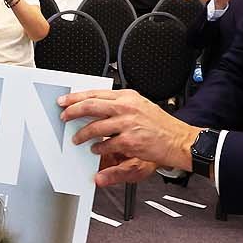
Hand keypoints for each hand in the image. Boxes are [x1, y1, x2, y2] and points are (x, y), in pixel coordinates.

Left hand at [59, 88, 199, 185]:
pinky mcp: (129, 140)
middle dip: (72, 111)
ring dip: (82, 134)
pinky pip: (106, 144)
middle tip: (63, 116)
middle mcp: (127, 107)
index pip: (96, 93)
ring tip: (77, 138)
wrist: (178, 139)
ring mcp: (128, 124)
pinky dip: (98, 147)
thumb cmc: (160, 125)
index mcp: (128, 96)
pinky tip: (96, 149)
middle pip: (91, 106)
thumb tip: (98, 104)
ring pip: (95, 127)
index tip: (64, 100)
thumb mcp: (140, 106)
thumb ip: (119, 104)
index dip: (76, 97)